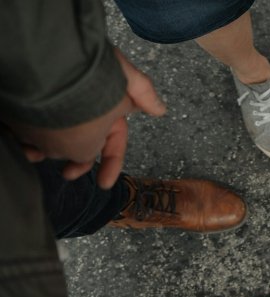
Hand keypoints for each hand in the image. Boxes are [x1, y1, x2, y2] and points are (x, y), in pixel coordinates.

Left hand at [11, 48, 165, 188]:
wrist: (49, 55)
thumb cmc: (88, 66)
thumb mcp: (124, 80)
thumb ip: (144, 94)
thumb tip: (161, 110)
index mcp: (108, 109)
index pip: (113, 142)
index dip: (112, 163)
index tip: (103, 184)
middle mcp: (83, 111)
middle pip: (83, 145)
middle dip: (77, 161)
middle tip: (67, 174)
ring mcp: (56, 110)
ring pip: (55, 139)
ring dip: (48, 151)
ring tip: (36, 153)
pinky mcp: (31, 108)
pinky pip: (31, 130)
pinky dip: (28, 140)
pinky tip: (25, 144)